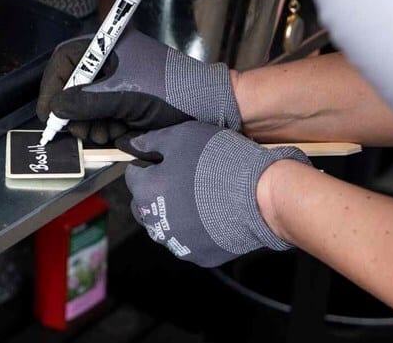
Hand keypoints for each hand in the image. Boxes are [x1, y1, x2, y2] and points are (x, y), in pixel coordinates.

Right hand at [36, 31, 241, 143]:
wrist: (212, 107)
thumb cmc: (172, 92)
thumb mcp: (126, 96)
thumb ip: (86, 101)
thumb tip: (55, 109)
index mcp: (111, 45)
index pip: (67, 59)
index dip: (53, 85)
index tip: (49, 113)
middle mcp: (112, 62)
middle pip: (73, 85)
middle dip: (73, 112)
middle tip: (79, 133)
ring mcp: (120, 83)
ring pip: (87, 105)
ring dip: (90, 124)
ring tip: (103, 135)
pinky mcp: (128, 102)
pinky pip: (103, 116)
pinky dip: (105, 128)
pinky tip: (116, 134)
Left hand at [124, 121, 308, 266]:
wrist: (259, 197)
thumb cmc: (218, 161)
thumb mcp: (183, 136)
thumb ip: (153, 141)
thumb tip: (132, 145)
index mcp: (145, 191)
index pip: (133, 175)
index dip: (149, 164)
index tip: (167, 160)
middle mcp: (154, 222)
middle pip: (143, 204)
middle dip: (155, 191)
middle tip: (182, 178)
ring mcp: (177, 243)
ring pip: (164, 226)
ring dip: (173, 213)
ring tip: (199, 198)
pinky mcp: (199, 256)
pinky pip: (189, 241)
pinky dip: (195, 230)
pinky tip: (212, 216)